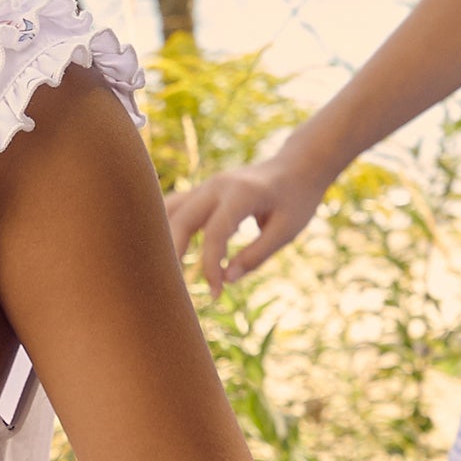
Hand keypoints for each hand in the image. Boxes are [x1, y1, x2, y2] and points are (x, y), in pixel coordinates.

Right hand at [164, 147, 326, 297]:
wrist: (297, 166)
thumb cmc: (296, 200)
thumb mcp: (285, 231)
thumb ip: (256, 255)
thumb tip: (226, 280)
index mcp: (241, 193)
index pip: (215, 233)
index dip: (211, 266)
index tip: (216, 293)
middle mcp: (217, 185)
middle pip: (181, 220)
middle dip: (173, 254)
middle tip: (174, 289)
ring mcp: (206, 185)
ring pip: (169, 210)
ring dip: (163, 240)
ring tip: (164, 272)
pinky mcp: (203, 191)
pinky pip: (175, 207)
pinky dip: (166, 228)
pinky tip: (163, 252)